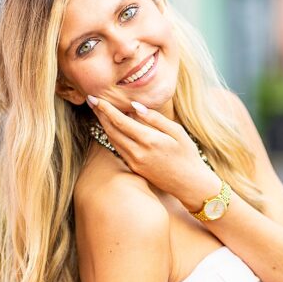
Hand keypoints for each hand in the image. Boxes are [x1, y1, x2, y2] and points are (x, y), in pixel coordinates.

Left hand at [88, 96, 219, 209]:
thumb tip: (135, 106)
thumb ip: (155, 118)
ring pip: (113, 140)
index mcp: (149, 140)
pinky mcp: (134, 168)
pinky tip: (114, 128)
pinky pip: (119, 148)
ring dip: (104, 125)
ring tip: (100, 112)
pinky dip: (113, 136)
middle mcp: (138, 152)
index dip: (105, 109)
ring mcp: (134, 162)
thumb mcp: (177, 132)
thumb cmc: (187, 155)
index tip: (95, 98)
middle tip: (93, 102)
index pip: (120, 121)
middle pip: (111, 130)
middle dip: (100, 115)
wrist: (189, 183)